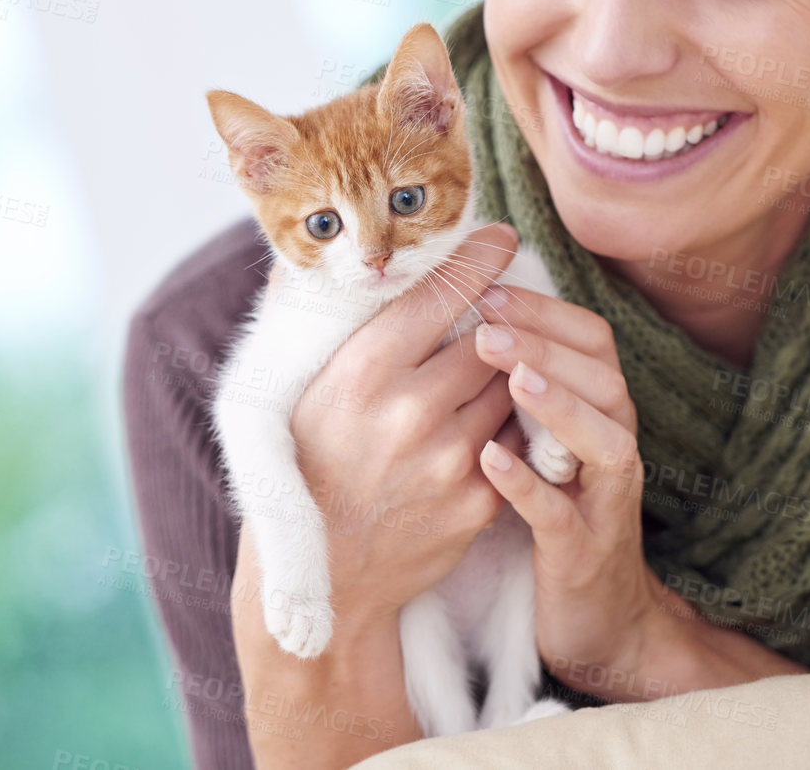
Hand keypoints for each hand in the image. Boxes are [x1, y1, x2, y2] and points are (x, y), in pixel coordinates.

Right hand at [283, 222, 525, 635]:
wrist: (324, 574)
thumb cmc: (307, 464)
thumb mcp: (293, 390)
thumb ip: (314, 323)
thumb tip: (309, 259)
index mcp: (361, 373)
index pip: (439, 295)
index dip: (475, 259)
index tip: (500, 236)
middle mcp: (408, 412)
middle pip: (486, 336)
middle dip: (496, 319)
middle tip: (499, 303)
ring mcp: (448, 460)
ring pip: (509, 384)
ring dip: (507, 371)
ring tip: (492, 366)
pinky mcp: (478, 500)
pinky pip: (516, 437)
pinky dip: (511, 421)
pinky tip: (493, 417)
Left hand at [470, 284, 807, 699]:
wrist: (594, 615)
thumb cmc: (555, 508)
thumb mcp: (543, 437)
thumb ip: (526, 382)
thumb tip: (476, 309)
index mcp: (603, 411)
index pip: (592, 341)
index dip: (546, 310)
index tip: (489, 287)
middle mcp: (616, 446)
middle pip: (602, 380)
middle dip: (546, 347)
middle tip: (488, 326)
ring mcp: (605, 501)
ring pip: (603, 442)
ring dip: (558, 406)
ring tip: (513, 379)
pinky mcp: (584, 551)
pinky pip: (561, 514)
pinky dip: (529, 485)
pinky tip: (491, 460)